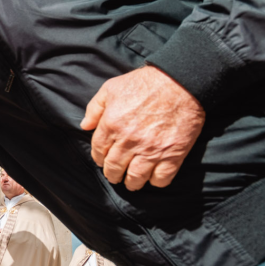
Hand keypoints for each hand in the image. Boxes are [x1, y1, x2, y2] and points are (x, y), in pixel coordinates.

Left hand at [81, 65, 205, 189]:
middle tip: (115, 175)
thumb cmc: (144, 83)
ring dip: (131, 183)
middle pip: (114, 168)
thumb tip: (84, 126)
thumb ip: (94, 108)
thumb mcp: (111, 88)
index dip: (99, 158)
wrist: (180, 82)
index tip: (103, 160)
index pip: (98, 152)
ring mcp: (151, 150)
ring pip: (135, 178)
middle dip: (112, 174)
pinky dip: (156, 182)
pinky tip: (153, 178)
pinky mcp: (172, 154)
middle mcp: (128, 141)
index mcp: (111, 125)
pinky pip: (161, 179)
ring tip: (131, 182)